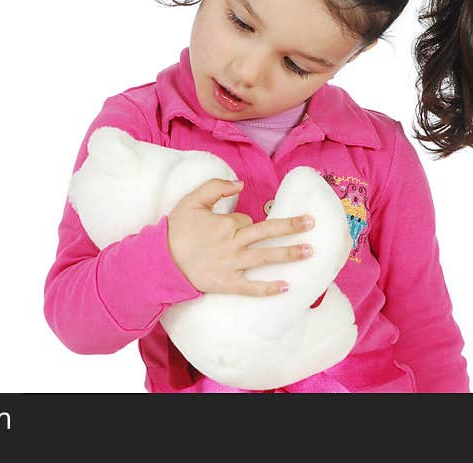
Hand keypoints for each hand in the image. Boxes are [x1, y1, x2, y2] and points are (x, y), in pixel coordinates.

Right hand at [166, 178, 314, 296]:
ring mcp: (232, 265)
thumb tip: (240, 183)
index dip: (244, 222)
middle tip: (311, 223)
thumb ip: (215, 187)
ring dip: (289, 254)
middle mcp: (233, 244)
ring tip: (309, 251)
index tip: (235, 227)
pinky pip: (251, 287)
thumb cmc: (175, 230)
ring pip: (266, 258)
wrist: (161, 261)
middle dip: (292, 227)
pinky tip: (286, 287)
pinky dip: (268, 288)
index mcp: (226, 224)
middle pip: (267, 233)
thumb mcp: (191, 201)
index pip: (247, 220)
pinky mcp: (227, 284)